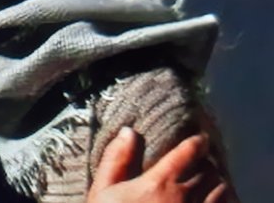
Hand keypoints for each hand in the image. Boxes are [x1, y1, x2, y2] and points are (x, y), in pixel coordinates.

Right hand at [87, 127, 228, 202]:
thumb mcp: (103, 191)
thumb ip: (116, 159)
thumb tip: (128, 131)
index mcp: (158, 183)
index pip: (189, 152)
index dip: (196, 142)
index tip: (198, 140)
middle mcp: (183, 198)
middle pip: (210, 170)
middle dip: (205, 163)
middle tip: (199, 162)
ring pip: (223, 190)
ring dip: (217, 183)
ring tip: (208, 182)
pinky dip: (224, 200)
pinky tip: (213, 201)